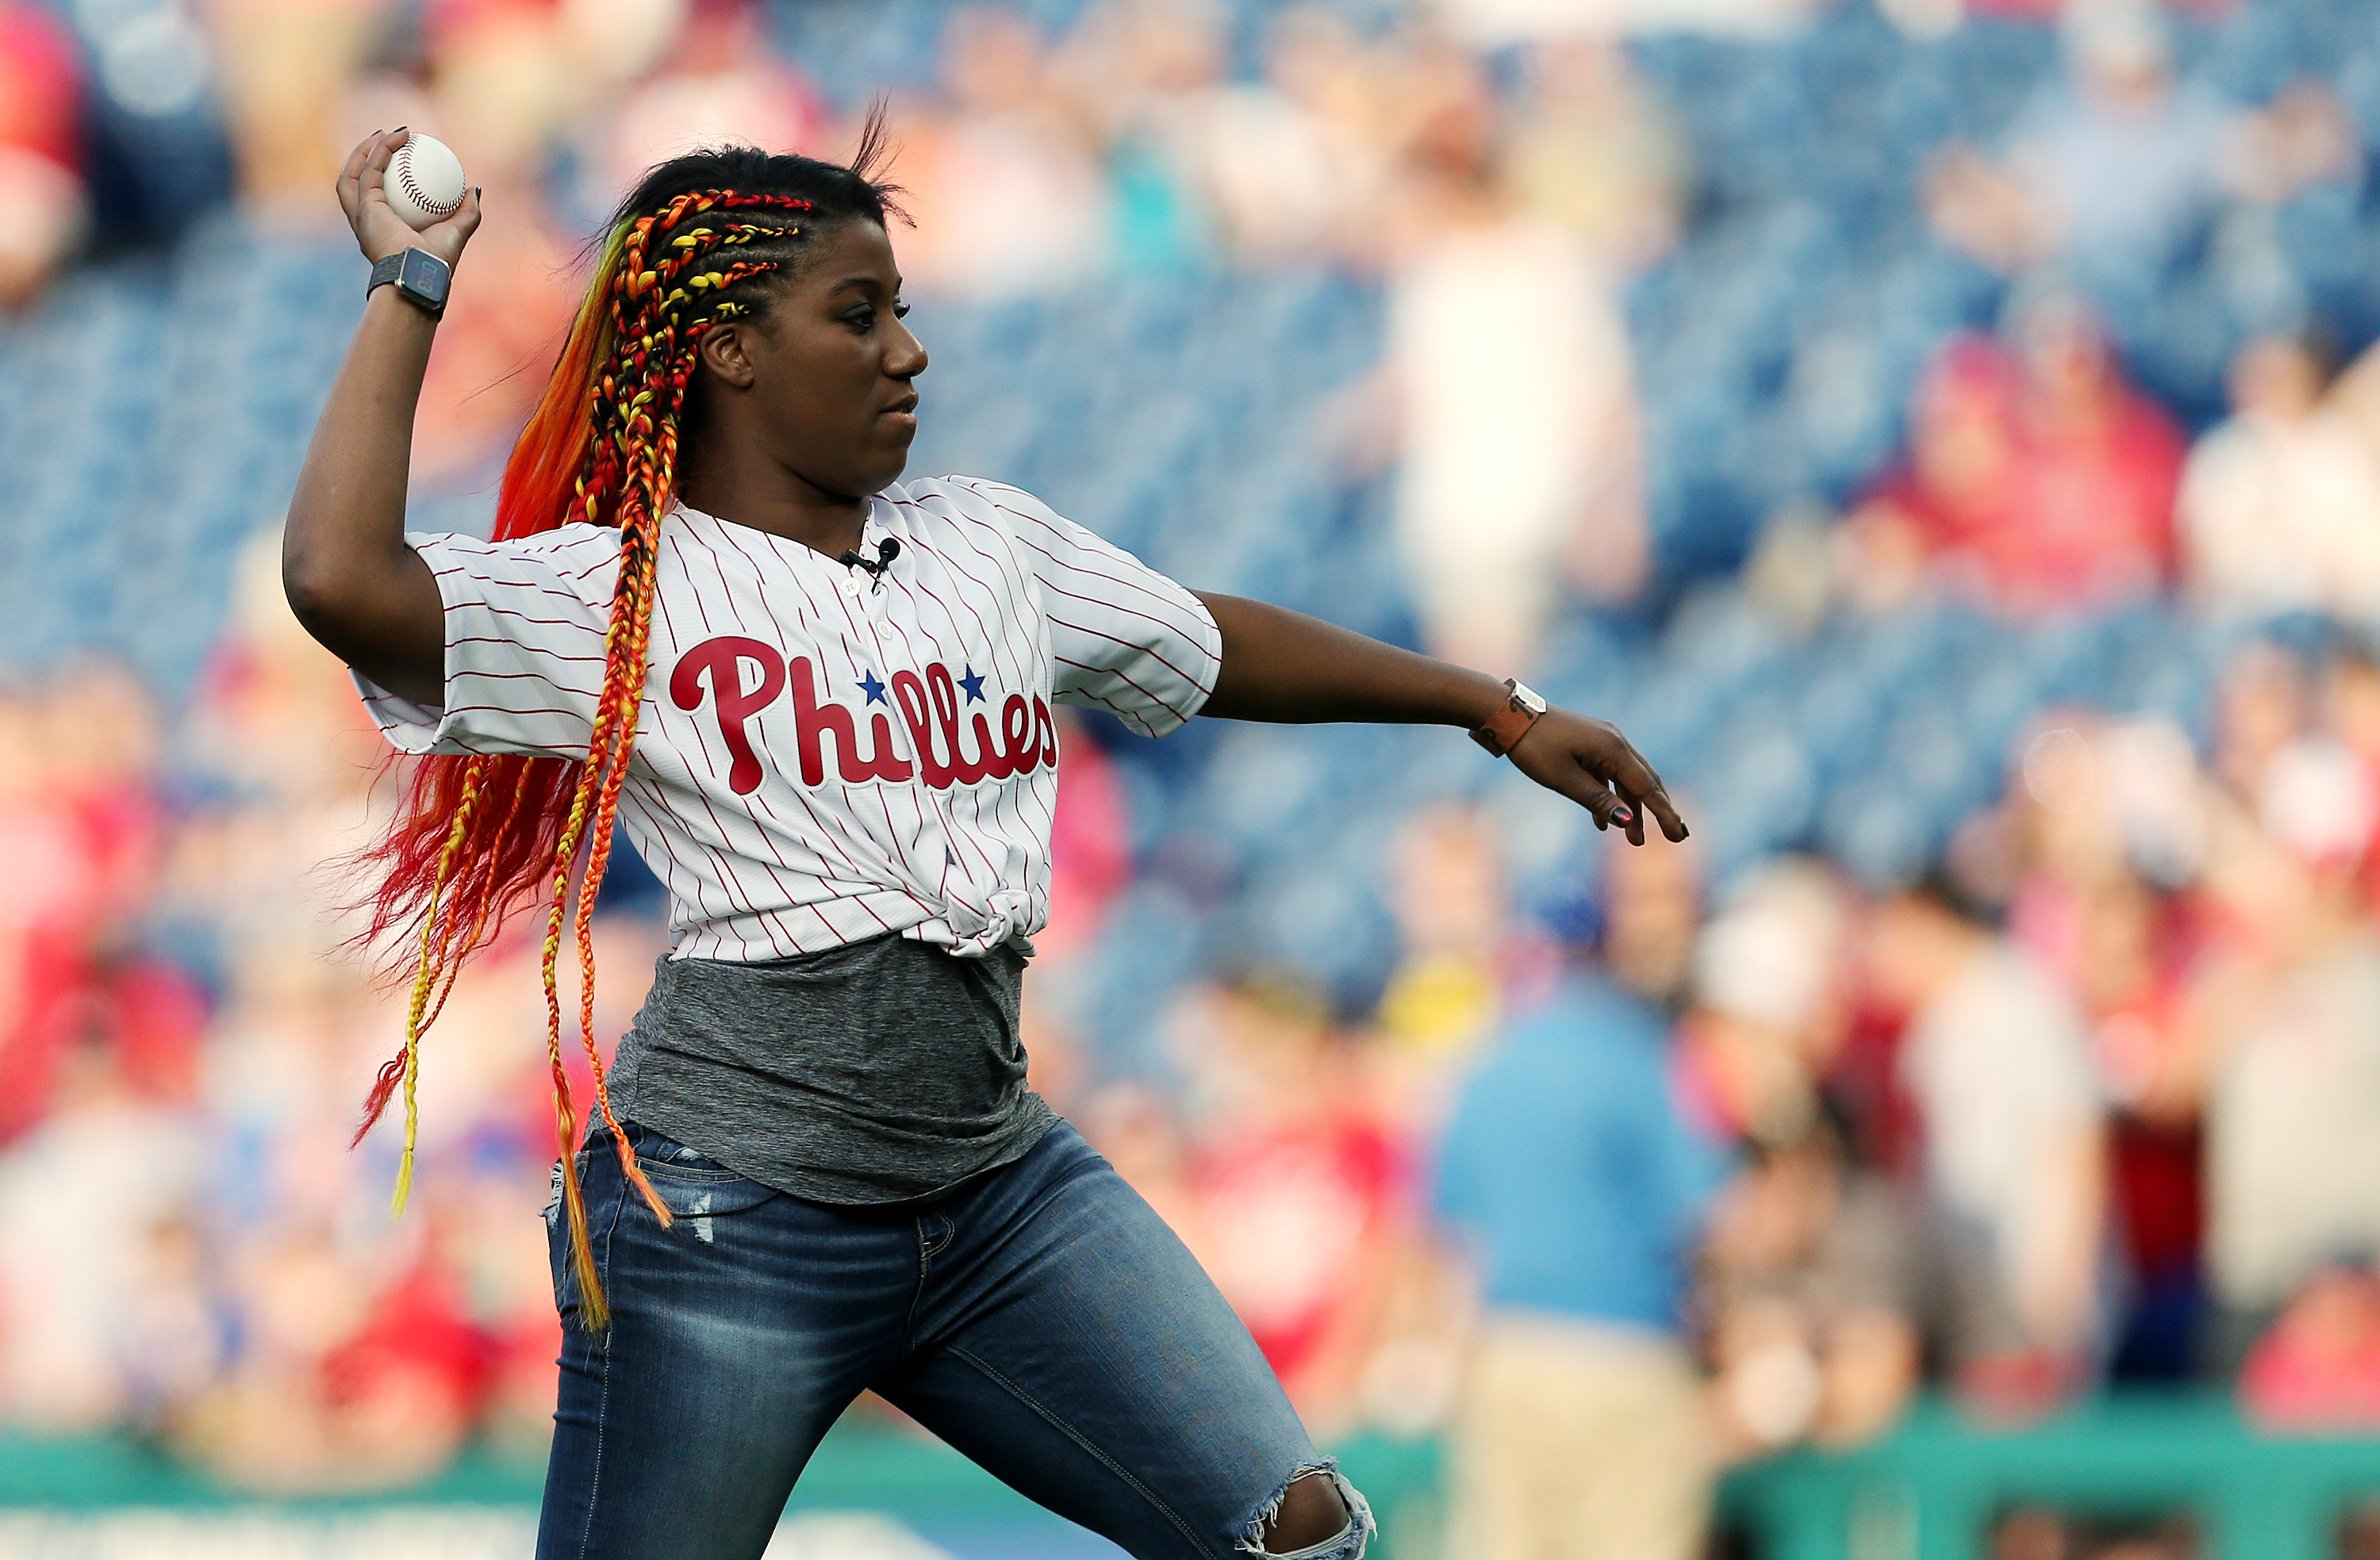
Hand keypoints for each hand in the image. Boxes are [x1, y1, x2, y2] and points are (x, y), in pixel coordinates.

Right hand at [336, 128, 481, 268]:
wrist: (422, 270)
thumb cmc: (439, 258)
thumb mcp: (458, 232)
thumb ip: (467, 212)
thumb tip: (473, 189)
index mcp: (382, 230)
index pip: (375, 199)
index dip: (380, 178)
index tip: (399, 159)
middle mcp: (367, 222)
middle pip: (354, 184)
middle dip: (363, 160)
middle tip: (385, 140)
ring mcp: (363, 214)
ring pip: (352, 174)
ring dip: (364, 151)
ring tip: (384, 133)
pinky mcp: (367, 205)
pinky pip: (373, 168)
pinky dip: (383, 149)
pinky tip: (399, 136)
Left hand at [1507, 707, 1688, 845]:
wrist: (1509, 716)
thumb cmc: (1535, 747)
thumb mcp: (1565, 780)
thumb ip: (1598, 800)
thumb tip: (1628, 821)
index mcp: (1613, 749)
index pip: (1647, 788)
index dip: (1665, 814)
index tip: (1680, 836)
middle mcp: (1615, 742)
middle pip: (1644, 782)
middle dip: (1658, 811)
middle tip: (1674, 838)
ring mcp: (1603, 740)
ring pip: (1626, 779)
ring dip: (1630, 808)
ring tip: (1633, 840)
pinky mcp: (1590, 743)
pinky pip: (1608, 774)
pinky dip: (1610, 796)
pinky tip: (1603, 823)